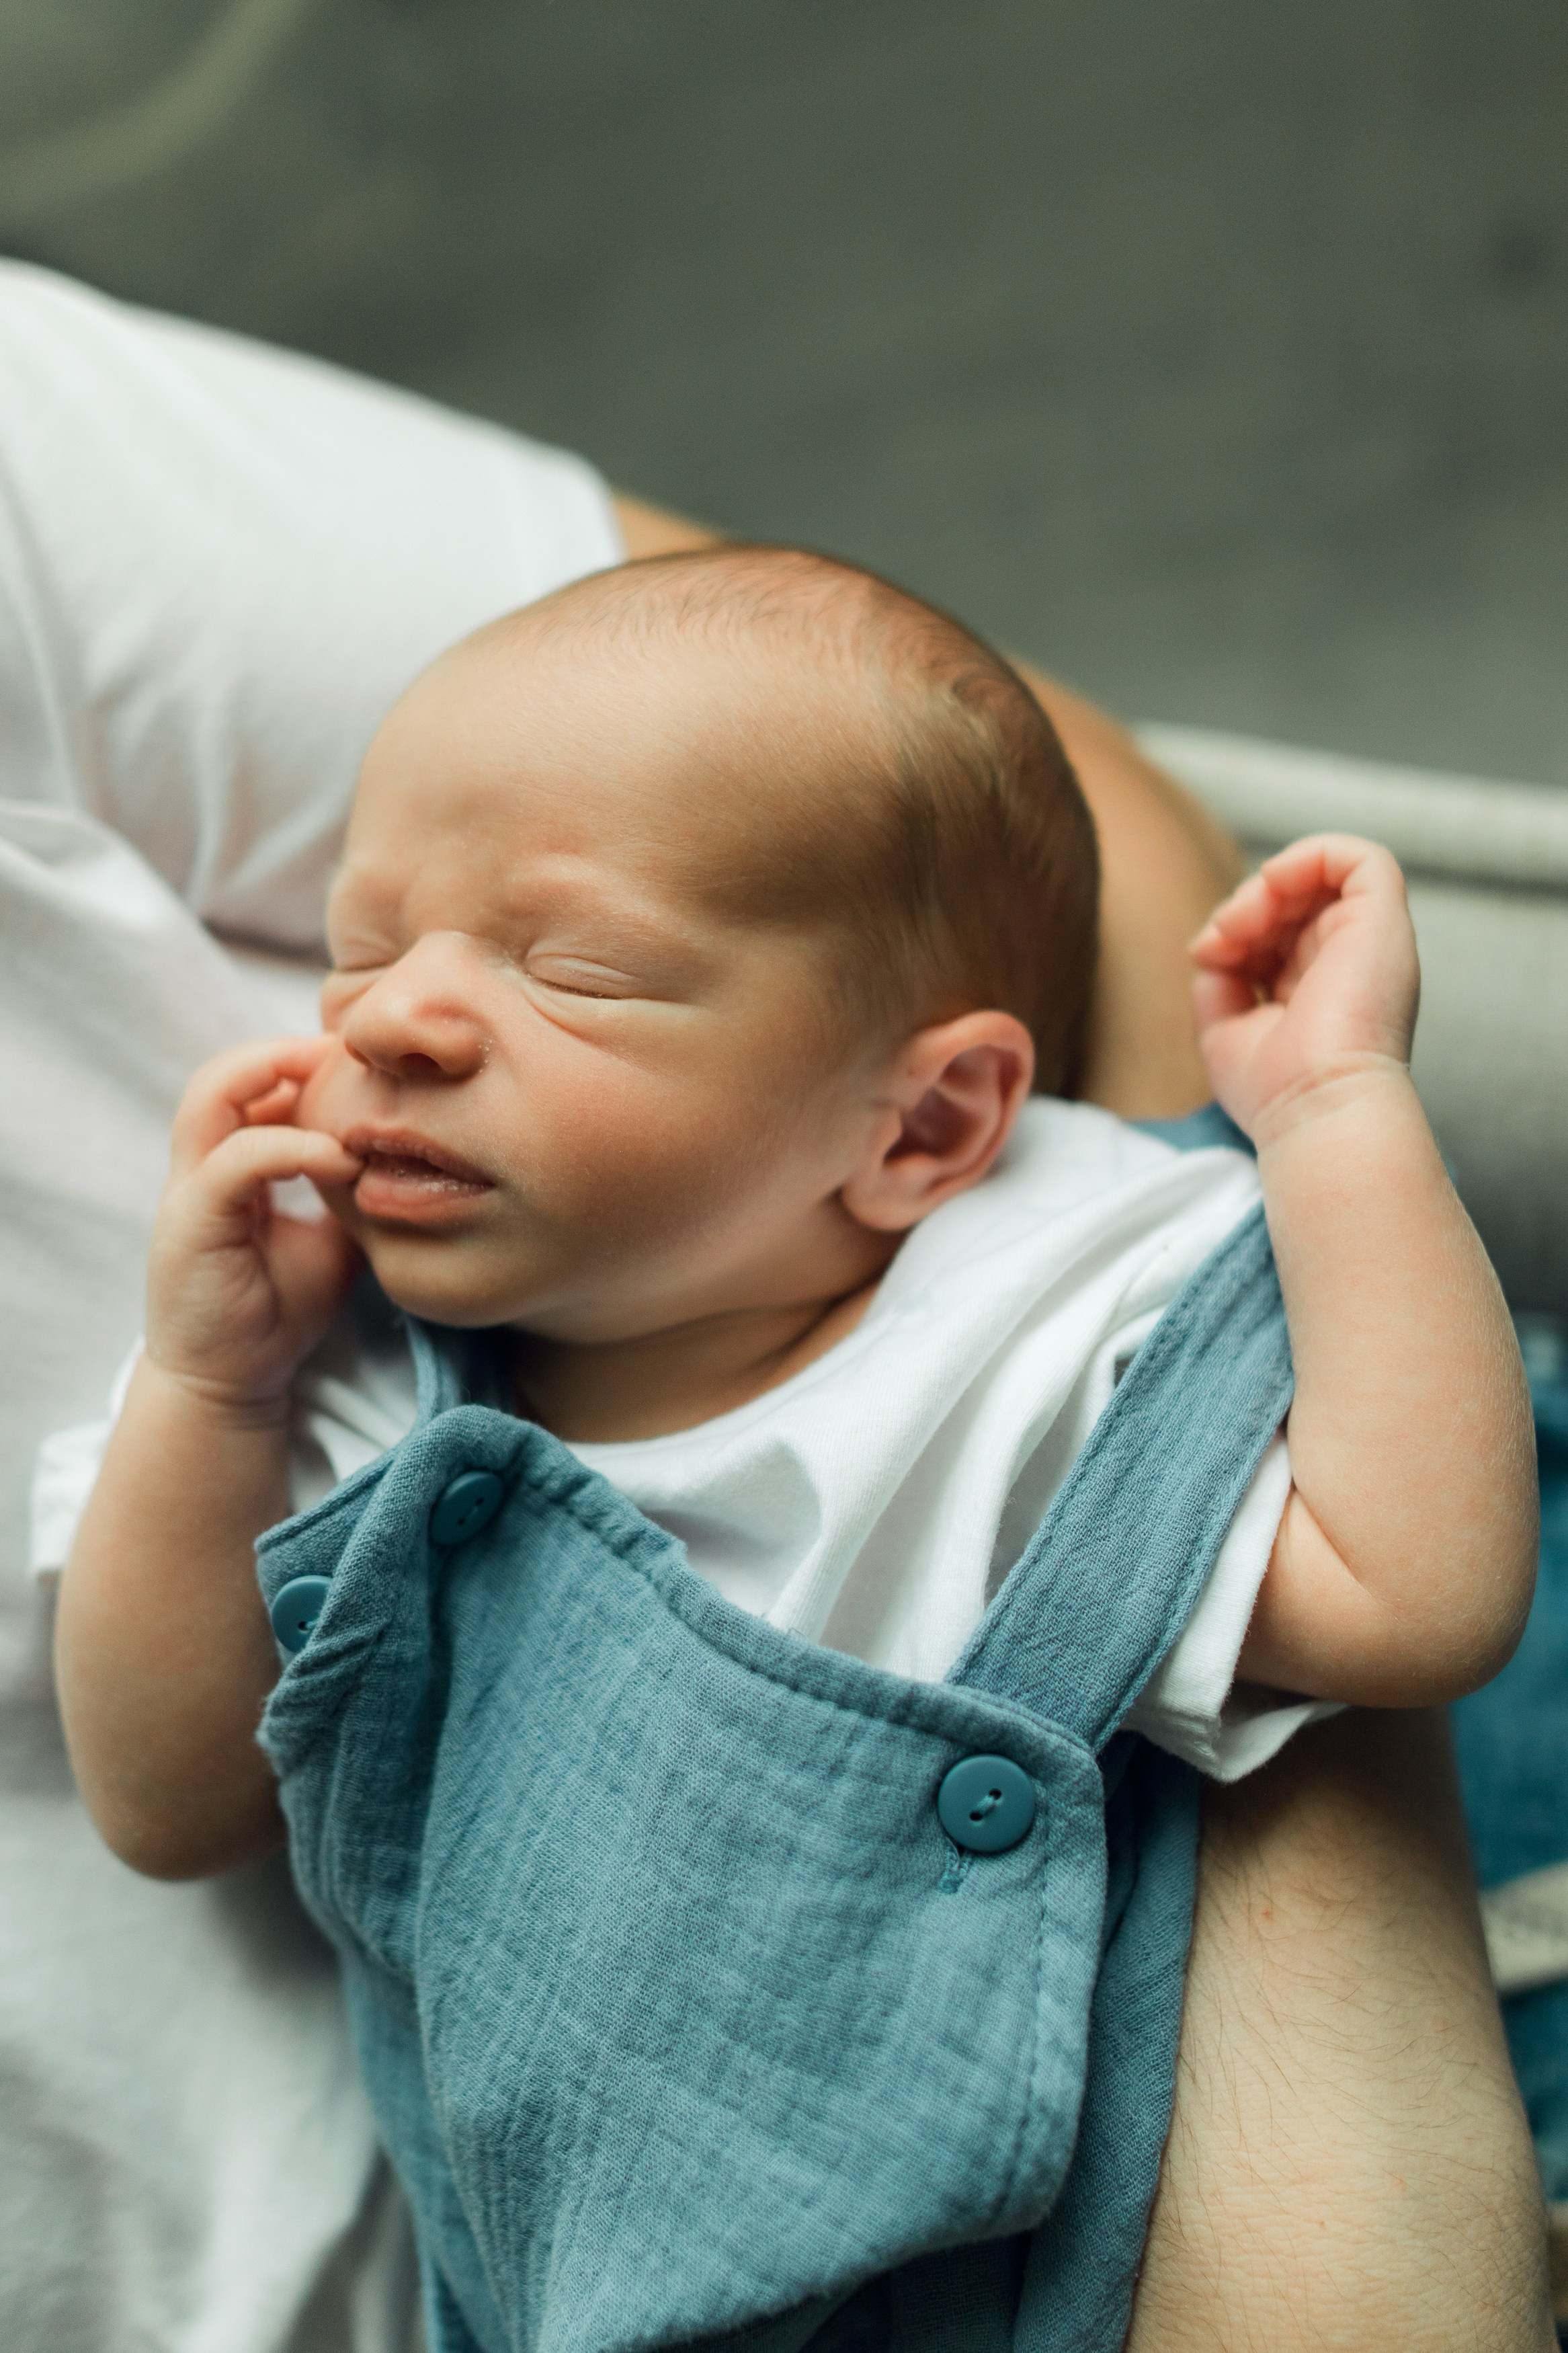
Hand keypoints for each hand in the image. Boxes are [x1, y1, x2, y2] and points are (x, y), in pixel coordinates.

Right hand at [146, 1037, 364, 1409]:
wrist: (233, 1384)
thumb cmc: (278, 1311)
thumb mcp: (331, 1239)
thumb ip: (348, 1193)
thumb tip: (401, 1156)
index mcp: (227, 1169)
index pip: (246, 1089)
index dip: (295, 1065)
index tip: (358, 1064)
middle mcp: (199, 1170)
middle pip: (220, 1075)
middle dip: (281, 1051)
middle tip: (347, 1050)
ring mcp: (189, 1193)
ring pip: (211, 1097)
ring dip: (274, 1073)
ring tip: (335, 1074)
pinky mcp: (192, 1223)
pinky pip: (236, 1161)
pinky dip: (290, 1146)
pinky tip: (340, 1157)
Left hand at [1189, 835, 1419, 1141]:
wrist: (1315, 1107)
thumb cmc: (1275, 1090)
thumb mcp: (1227, 1032)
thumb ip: (1220, 985)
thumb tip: (1214, 947)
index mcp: (1323, 987)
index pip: (1279, 930)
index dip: (1236, 928)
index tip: (1207, 956)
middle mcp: (1351, 960)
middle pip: (1294, 899)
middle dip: (1243, 907)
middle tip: (1219, 940)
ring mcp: (1371, 939)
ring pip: (1320, 874)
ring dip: (1264, 887)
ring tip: (1238, 925)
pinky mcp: (1383, 920)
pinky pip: (1358, 856)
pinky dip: (1305, 857)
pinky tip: (1270, 886)